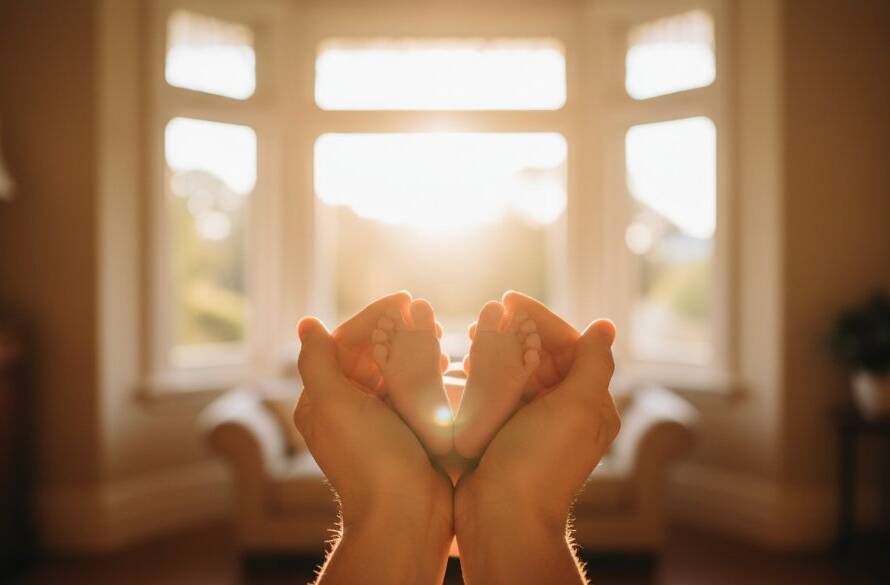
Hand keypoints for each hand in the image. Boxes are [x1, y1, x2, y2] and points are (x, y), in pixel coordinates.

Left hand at [294, 293, 452, 583]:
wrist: (406, 512)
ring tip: (436, 335)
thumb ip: (318, 361)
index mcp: (323, 400)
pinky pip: (413, 390)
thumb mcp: (334, 404)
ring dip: (413, 347)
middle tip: (424, 313)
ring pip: (394, 370)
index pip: (344, 343)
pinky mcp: (406, 431)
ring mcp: (378, 420)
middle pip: (370, 354)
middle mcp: (347, 408)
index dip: (372, 318)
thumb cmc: (367, 457)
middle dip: (396, 330)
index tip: (403, 299)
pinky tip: (445, 363)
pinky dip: (426, 371)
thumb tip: (306, 323)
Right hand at [455, 292, 619, 584]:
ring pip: (516, 373)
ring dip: (497, 351)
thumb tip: (606, 326)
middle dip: (516, 332)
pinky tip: (464, 365)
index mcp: (588, 403)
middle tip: (487, 316)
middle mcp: (563, 412)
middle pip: (541, 357)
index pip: (569, 346)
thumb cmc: (543, 461)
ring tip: (474, 335)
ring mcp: (531, 424)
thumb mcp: (578, 407)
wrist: (503, 516)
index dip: (540, 319)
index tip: (509, 299)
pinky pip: (495, 394)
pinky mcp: (502, 435)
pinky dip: (483, 375)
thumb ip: (593, 363)